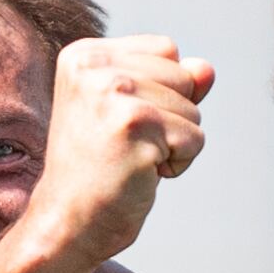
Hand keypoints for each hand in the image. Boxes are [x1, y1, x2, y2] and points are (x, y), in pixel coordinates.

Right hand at [13, 36, 211, 272]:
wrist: (66, 222)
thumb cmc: (99, 172)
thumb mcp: (132, 115)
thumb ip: (170, 84)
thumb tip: (207, 69)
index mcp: (85, 56)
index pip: (166, 49)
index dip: (161, 91)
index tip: (121, 123)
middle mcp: (95, 67)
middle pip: (184, 76)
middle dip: (171, 118)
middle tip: (126, 147)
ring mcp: (114, 93)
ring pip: (193, 110)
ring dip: (174, 144)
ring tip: (131, 160)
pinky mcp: (136, 124)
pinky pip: (194, 138)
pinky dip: (178, 164)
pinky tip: (140, 173)